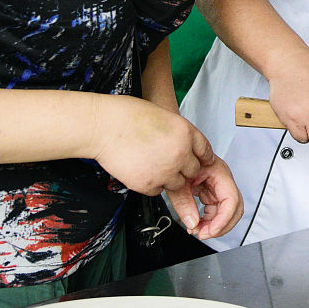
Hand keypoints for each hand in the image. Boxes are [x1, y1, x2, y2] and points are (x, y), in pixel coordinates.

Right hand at [91, 95, 214, 196]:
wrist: (103, 127)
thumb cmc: (127, 116)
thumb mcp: (165, 116)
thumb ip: (179, 133)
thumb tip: (185, 145)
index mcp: (186, 133)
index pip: (205, 151)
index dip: (200, 156)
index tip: (198, 160)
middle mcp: (180, 154)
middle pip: (194, 171)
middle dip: (184, 168)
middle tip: (169, 162)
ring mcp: (165, 171)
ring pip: (178, 184)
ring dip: (169, 178)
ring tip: (153, 166)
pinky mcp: (148, 184)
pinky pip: (158, 191)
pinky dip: (152, 185)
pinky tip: (142, 171)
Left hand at [166, 158, 243, 239]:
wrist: (173, 152)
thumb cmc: (178, 158)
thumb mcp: (178, 182)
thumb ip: (184, 203)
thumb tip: (193, 224)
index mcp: (219, 173)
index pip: (231, 200)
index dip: (223, 219)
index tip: (210, 231)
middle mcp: (223, 181)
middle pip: (234, 209)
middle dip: (221, 225)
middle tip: (203, 234)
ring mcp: (218, 187)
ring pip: (226, 213)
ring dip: (214, 225)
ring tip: (197, 230)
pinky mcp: (212, 193)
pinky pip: (215, 211)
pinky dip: (208, 221)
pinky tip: (197, 225)